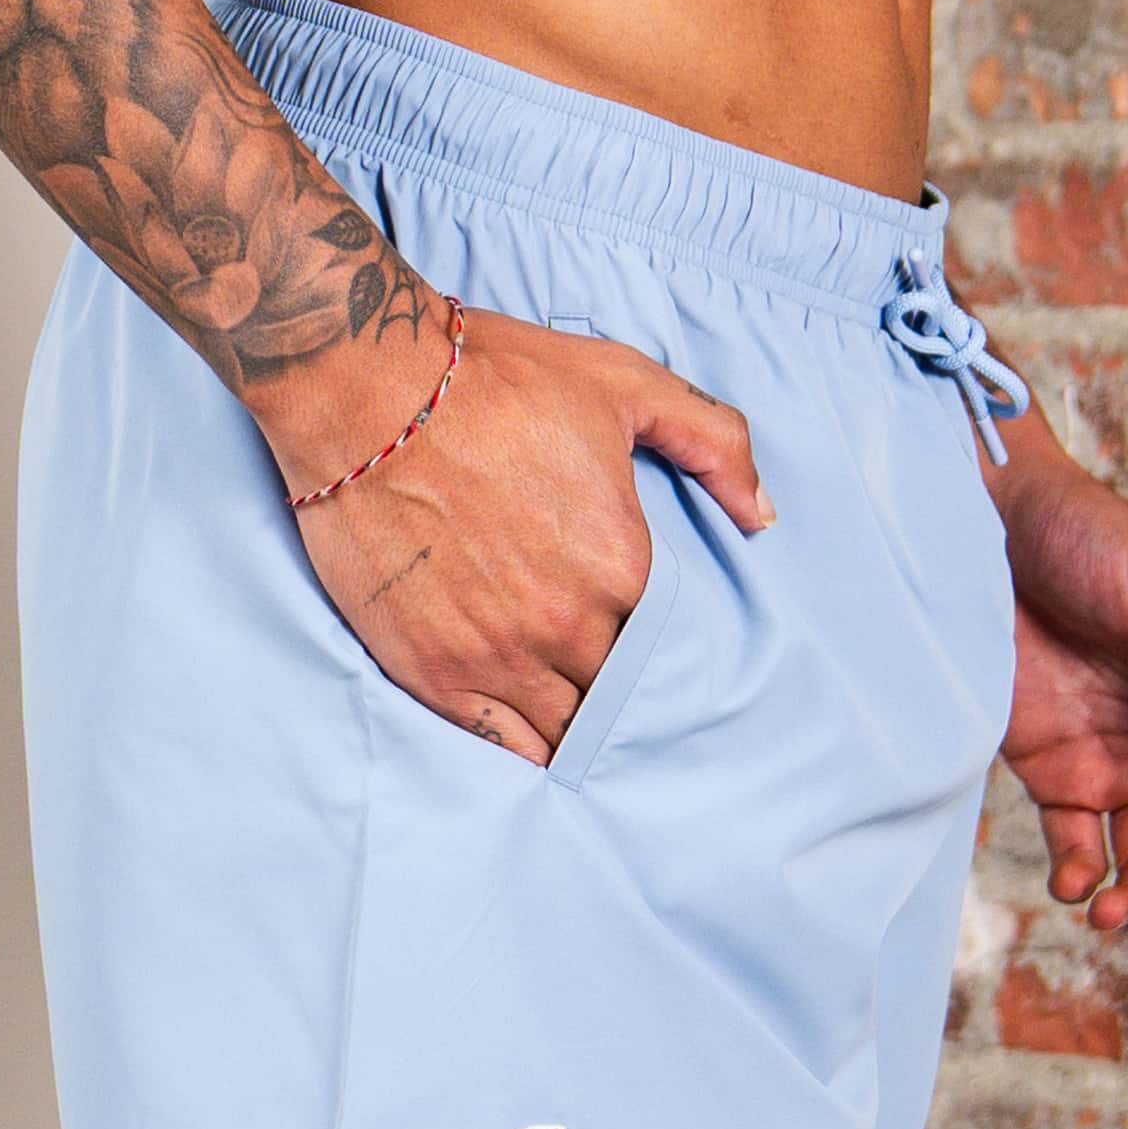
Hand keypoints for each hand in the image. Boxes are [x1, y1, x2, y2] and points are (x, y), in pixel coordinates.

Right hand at [259, 300, 773, 764]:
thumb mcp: (624, 382)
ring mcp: (499, 656)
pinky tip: (538, 742)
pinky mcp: (434, 673)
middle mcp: (569, 624)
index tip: (656, 641)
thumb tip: (761, 516)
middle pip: (620, 692)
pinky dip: (526, 750)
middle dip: (624, 688)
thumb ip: (713, 441)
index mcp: (624, 565)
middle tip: (619, 680)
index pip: (670, 643)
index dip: (667, 647)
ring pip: (567, 728)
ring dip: (579, 723)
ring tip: (584, 716)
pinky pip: (501, 745)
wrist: (366, 388)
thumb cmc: (495, 378)